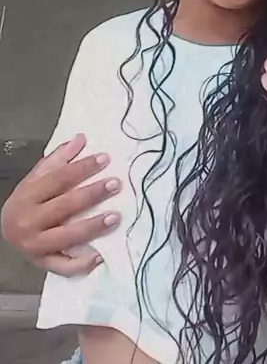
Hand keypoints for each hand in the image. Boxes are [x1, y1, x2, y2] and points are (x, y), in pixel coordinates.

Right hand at [0, 133, 121, 275]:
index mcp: (28, 195)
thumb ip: (59, 158)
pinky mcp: (43, 264)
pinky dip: (82, 263)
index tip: (105, 159)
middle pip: (65, 206)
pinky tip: (101, 255)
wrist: (5, 230)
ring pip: (68, 236)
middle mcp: (30, 221)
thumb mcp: (37, 176)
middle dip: (92, 194)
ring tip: (115, 216)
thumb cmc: (28, 200)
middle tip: (116, 184)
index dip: (82, 168)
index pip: (59, 179)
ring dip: (93, 226)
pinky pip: (64, 267)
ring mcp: (36, 245)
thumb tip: (81, 138)